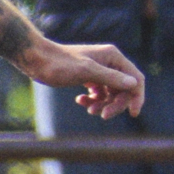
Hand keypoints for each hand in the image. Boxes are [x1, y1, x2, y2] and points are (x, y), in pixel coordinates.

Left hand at [26, 40, 145, 118]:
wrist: (37, 60)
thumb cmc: (60, 63)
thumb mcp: (87, 71)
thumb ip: (111, 78)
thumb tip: (134, 84)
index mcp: (113, 57)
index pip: (136, 79)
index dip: (137, 97)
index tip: (133, 114)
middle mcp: (110, 63)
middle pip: (124, 89)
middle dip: (115, 104)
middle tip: (103, 115)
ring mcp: (100, 70)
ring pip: (111, 94)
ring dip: (103, 104)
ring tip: (89, 110)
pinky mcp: (89, 77)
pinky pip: (99, 94)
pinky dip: (93, 100)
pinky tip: (80, 101)